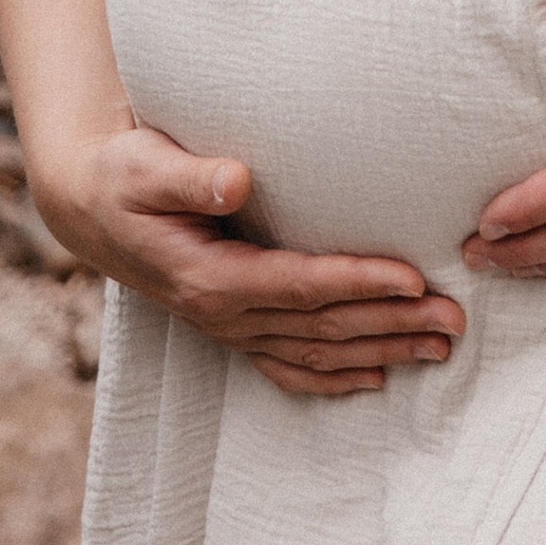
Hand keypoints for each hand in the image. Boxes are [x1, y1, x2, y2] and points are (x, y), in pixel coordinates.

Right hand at [35, 123, 463, 397]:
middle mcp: (224, 313)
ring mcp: (230, 328)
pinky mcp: (234, 329)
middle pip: (322, 327)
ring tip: (441, 345)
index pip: (300, 285)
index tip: (412, 278)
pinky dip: (335, 377)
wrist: (91, 210)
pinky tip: (376, 378)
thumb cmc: (123, 176)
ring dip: (381, 351)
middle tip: (454, 319)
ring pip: (317, 352)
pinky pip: (289, 367)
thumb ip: (191, 176)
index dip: (357, 282)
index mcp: (209, 277)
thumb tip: (236, 180)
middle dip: (391, 325)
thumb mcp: (145, 167)